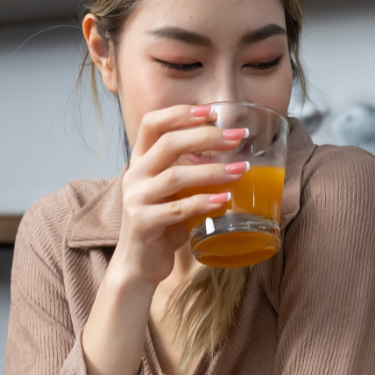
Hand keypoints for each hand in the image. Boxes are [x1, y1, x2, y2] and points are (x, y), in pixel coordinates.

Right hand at [108, 104, 251, 285]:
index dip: (180, 113)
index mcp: (140, 162)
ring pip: (175, 176)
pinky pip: (177, 209)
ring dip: (212, 171)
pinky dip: (203, 203)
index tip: (211, 111)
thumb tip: (232, 152)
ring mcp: (136, 199)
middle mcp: (134, 176)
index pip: (152, 124)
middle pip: (168, 144)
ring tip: (240, 170)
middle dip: (206, 137)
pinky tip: (224, 200)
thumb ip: (190, 171)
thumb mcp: (173, 192)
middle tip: (237, 138)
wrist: (138, 264)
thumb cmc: (162, 225)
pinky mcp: (143, 224)